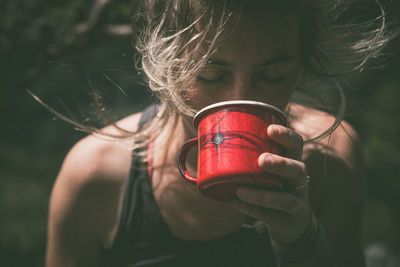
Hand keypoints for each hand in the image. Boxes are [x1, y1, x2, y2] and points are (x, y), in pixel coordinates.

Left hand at [232, 124, 311, 243]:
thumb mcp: (265, 171)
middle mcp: (298, 180)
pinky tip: (237, 203)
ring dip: (263, 195)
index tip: (270, 130)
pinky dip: (253, 210)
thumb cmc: (270, 187)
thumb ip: (245, 160)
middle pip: (297, 169)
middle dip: (280, 164)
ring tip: (240, 190)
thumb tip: (204, 143)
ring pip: (286, 199)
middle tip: (261, 160)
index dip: (286, 136)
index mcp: (292, 161)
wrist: (291, 222)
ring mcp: (298, 202)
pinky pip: (273, 216)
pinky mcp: (290, 221)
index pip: (295, 144)